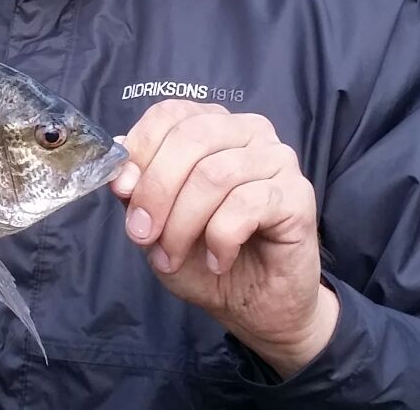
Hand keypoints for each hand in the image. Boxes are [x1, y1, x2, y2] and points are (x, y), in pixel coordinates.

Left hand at [111, 99, 337, 376]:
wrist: (256, 305)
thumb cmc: (204, 258)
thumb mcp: (156, 225)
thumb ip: (138, 193)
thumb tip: (121, 174)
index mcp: (212, 126)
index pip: (170, 114)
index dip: (140, 150)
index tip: (122, 193)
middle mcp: (249, 132)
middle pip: (192, 138)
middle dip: (157, 190)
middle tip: (142, 234)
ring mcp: (278, 159)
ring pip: (216, 174)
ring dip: (183, 223)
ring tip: (174, 256)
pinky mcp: (298, 194)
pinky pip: (247, 204)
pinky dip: (220, 239)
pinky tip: (219, 261)